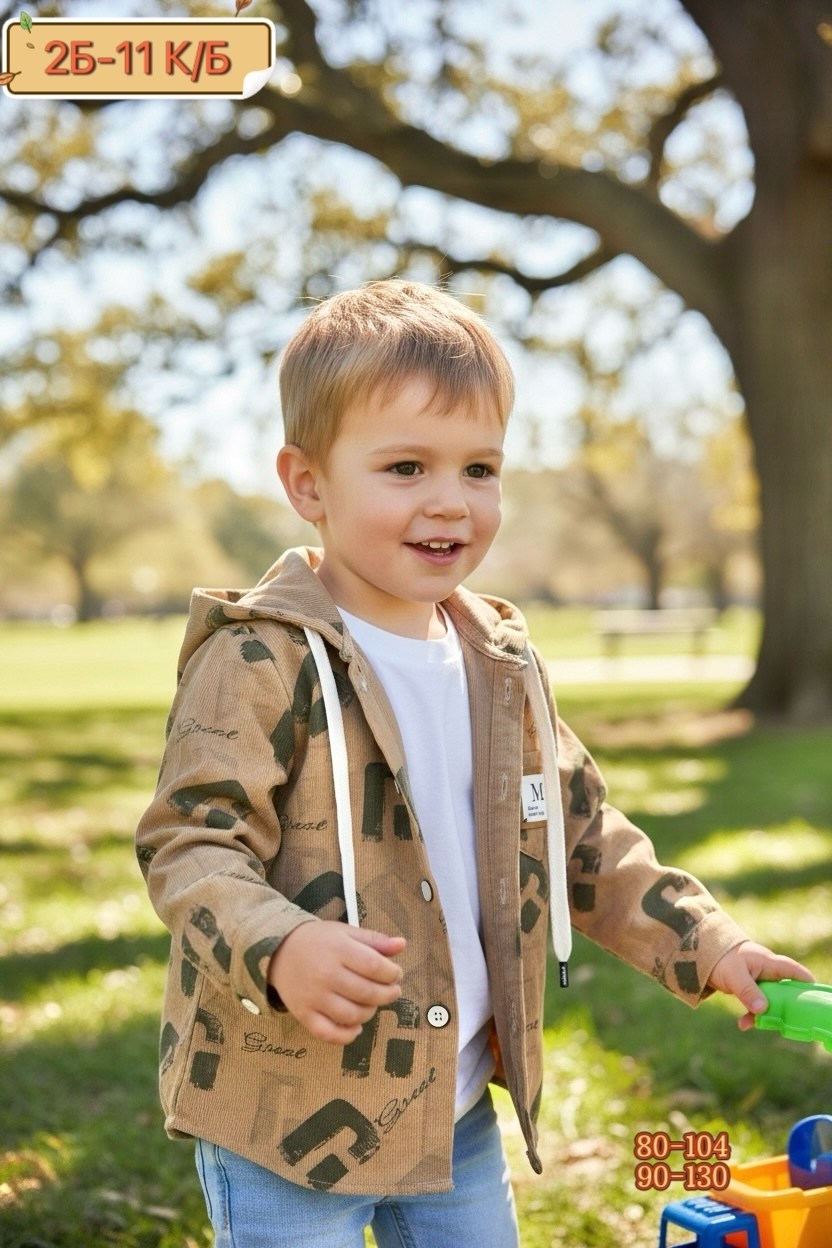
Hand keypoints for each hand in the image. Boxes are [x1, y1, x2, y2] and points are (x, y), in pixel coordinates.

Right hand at [268, 921, 405, 1044]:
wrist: (279, 950)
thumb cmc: (318, 941)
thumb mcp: (345, 932)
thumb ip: (374, 940)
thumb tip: (401, 945)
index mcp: (338, 949)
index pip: (374, 967)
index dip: (392, 974)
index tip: (396, 974)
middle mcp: (326, 974)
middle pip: (367, 993)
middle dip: (387, 994)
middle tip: (392, 991)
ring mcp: (314, 997)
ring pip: (353, 1016)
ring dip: (370, 1012)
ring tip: (372, 1003)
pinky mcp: (304, 1015)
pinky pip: (329, 1034)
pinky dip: (347, 1035)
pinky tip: (356, 1027)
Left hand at [708, 940, 813, 1030]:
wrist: (700, 954)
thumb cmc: (720, 957)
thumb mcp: (734, 975)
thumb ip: (748, 991)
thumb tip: (763, 1009)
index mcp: (768, 963)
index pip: (794, 971)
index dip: (805, 982)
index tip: (813, 996)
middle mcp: (766, 972)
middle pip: (784, 992)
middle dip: (784, 1007)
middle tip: (782, 1022)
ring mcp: (758, 981)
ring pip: (770, 1001)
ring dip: (764, 1015)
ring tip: (751, 1024)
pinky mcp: (748, 989)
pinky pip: (756, 1005)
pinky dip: (751, 1015)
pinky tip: (742, 1024)